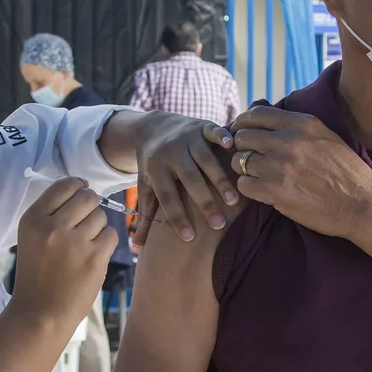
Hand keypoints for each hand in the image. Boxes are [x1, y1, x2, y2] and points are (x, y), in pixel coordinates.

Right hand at [11, 177, 116, 326]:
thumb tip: (82, 188)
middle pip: (87, 198)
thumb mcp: (32, 238)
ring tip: (83, 246)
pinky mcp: (94, 259)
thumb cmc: (38, 274)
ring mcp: (74, 243)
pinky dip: (105, 244)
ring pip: (101, 216)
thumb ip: (52, 213)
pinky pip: (111, 235)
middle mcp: (52, 227)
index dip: (78, 186)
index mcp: (33, 220)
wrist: (40, 314)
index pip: (64, 185)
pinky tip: (92, 257)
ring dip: (97, 228)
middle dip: (90, 206)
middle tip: (84, 223)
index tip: (81, 193)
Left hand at [134, 112, 237, 243]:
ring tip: (233, 201)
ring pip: (205, 159)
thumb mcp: (146, 186)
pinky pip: (213, 131)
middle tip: (218, 225)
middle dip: (203, 202)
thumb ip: (145, 214)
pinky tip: (233, 149)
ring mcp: (187, 137)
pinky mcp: (200, 125)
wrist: (152, 126)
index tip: (190, 238)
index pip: (167, 196)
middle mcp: (171, 152)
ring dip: (220, 179)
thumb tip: (137, 246)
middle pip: (189, 179)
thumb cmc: (153, 165)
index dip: (177, 217)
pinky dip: (222, 137)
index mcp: (155, 169)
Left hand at [230, 107, 371, 239]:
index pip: (257, 114)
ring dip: (245, 170)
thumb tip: (268, 124)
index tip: (241, 132)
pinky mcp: (275, 190)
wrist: (361, 203)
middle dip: (242, 148)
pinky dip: (249, 189)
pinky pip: (244, 185)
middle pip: (243, 137)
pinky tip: (262, 192)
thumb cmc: (346, 172)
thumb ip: (298, 128)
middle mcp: (288, 140)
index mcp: (302, 124)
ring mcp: (279, 165)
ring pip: (240, 161)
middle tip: (250, 159)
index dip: (243, 123)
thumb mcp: (325, 137)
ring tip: (258, 177)